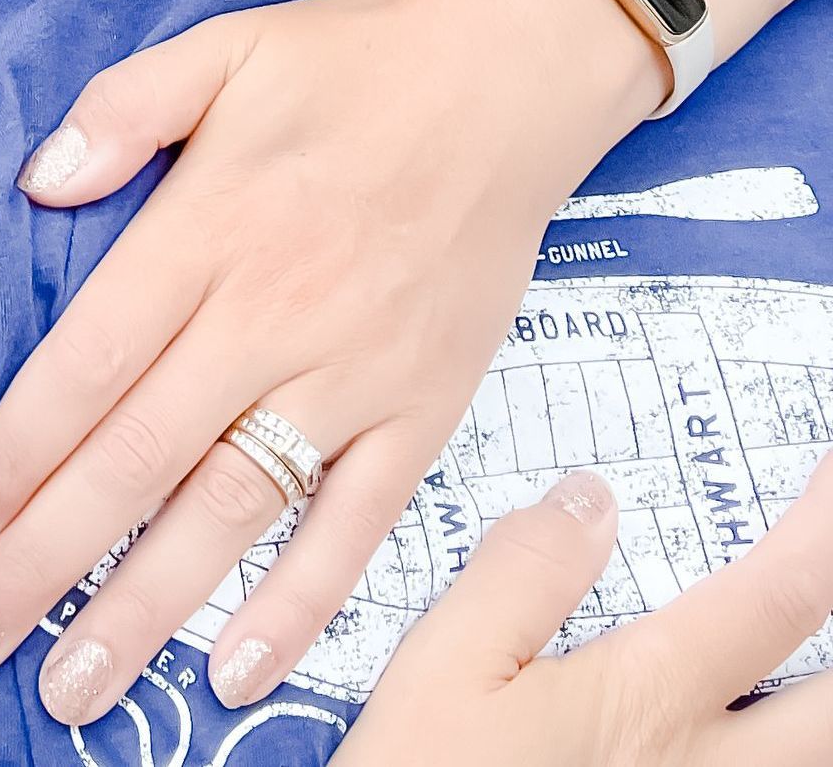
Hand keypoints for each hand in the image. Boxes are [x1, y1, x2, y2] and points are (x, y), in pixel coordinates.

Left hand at [0, 0, 662, 722]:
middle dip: (41, 563)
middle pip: (135, 459)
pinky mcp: (422, 407)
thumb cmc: (347, 61)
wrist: (508, 77)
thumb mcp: (221, 48)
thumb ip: (123, 107)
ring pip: (231, 511)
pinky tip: (236, 674)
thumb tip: (36, 177)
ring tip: (70, 689)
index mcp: (207, 229)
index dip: (9, 457)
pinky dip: (301, 606)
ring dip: (144, 610)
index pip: (85, 366)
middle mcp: (270, 315)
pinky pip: (356, 524)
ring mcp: (351, 372)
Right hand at [338, 461, 832, 763]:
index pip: (777, 600)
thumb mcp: (445, 667)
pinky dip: (782, 754)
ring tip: (813, 658)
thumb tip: (591, 499)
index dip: (826, 529)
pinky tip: (760, 734)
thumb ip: (524, 576)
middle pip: (831, 707)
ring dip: (824, 705)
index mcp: (648, 702)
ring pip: (809, 764)